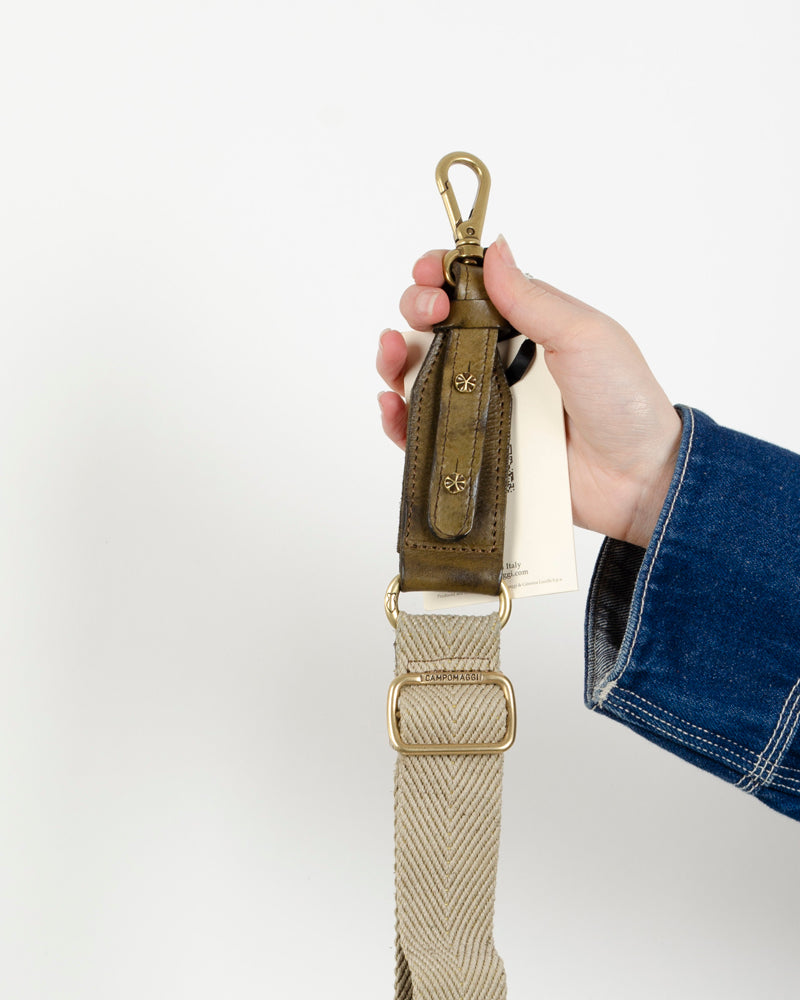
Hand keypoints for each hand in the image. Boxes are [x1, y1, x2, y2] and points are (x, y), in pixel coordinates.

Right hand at [377, 236, 681, 547]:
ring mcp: (480, 407)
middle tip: (428, 312)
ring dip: (393, 358)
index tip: (431, 272)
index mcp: (523, 327)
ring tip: (393, 352)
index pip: (468, 291)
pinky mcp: (471, 451)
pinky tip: (394, 402)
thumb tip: (493, 249)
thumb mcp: (583, 336)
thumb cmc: (622, 402)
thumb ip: (533, 298)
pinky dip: (398, 417)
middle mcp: (495, 363)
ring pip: (418, 376)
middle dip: (415, 308)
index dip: (441, 275)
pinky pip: (422, 433)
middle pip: (433, 327)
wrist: (636, 478)